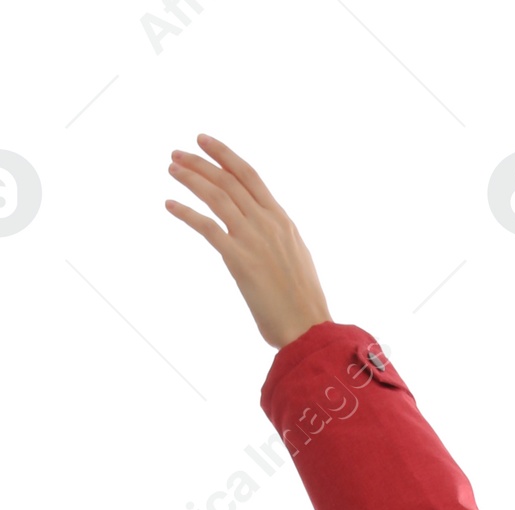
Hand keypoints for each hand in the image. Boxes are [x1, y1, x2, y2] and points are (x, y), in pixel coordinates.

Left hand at [165, 134, 330, 349]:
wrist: (308, 328)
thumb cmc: (303, 302)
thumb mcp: (295, 257)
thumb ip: (276, 238)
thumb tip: (261, 232)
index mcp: (282, 220)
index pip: (249, 176)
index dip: (225, 155)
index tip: (204, 142)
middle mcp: (267, 223)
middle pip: (228, 180)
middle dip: (200, 163)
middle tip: (177, 154)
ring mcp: (253, 239)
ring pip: (217, 196)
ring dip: (191, 179)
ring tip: (172, 170)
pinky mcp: (239, 260)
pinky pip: (207, 227)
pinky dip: (187, 213)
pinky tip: (170, 204)